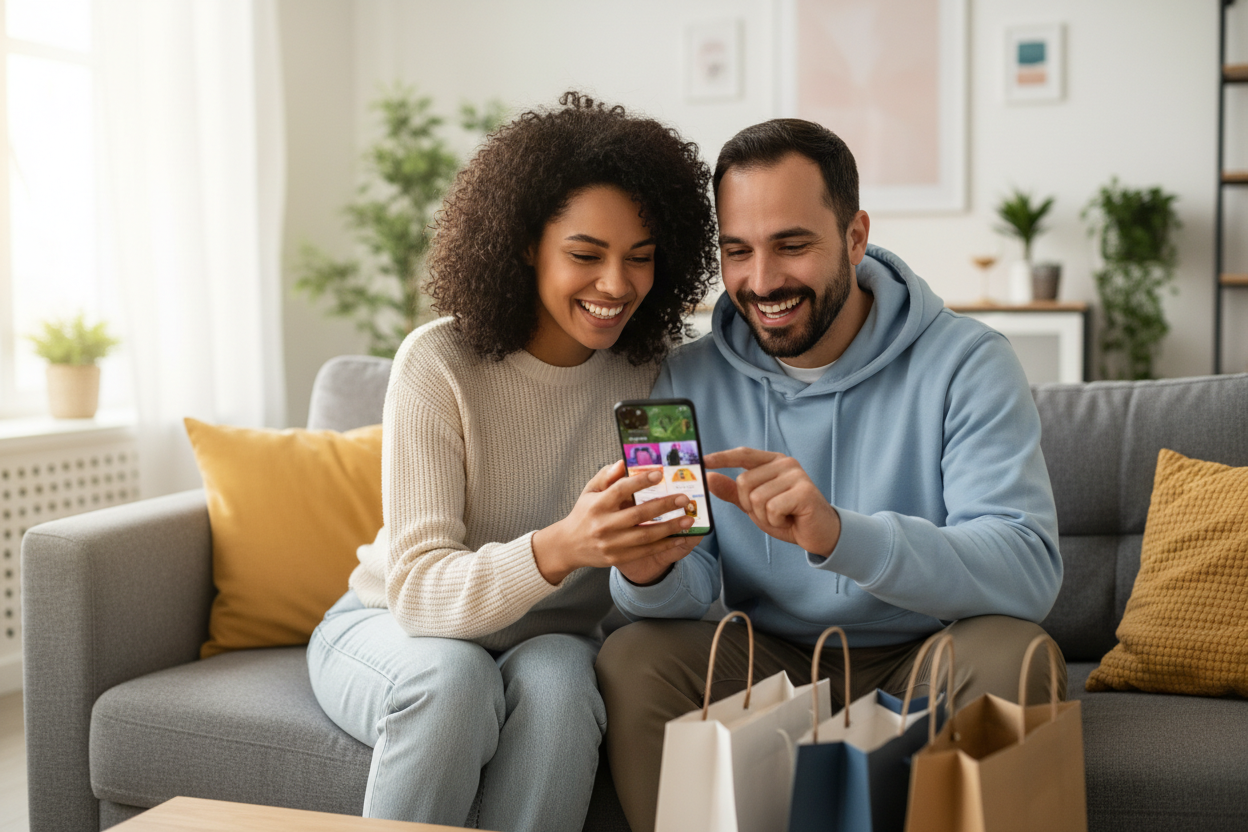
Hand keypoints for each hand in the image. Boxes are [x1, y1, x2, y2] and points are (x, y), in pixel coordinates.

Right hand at [532, 461, 699, 584]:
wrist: (568, 546)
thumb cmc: (583, 514)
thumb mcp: (589, 492)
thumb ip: (606, 477)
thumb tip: (622, 463)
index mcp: (597, 505)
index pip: (620, 490)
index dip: (640, 481)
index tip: (659, 474)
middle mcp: (604, 525)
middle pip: (638, 514)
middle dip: (664, 505)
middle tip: (683, 498)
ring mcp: (611, 543)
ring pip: (646, 535)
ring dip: (670, 527)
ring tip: (688, 519)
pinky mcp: (618, 558)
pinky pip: (645, 551)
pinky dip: (665, 544)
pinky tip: (680, 537)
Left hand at [704, 447, 840, 556]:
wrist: (818, 533)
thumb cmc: (787, 516)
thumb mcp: (755, 505)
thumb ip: (733, 492)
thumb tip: (709, 478)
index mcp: (773, 461)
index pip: (743, 454)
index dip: (722, 457)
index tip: (702, 461)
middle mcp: (786, 463)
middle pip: (744, 482)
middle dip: (750, 505)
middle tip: (771, 512)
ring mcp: (797, 475)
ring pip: (756, 498)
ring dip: (764, 516)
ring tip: (782, 516)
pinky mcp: (804, 491)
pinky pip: (772, 508)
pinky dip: (776, 521)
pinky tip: (790, 519)